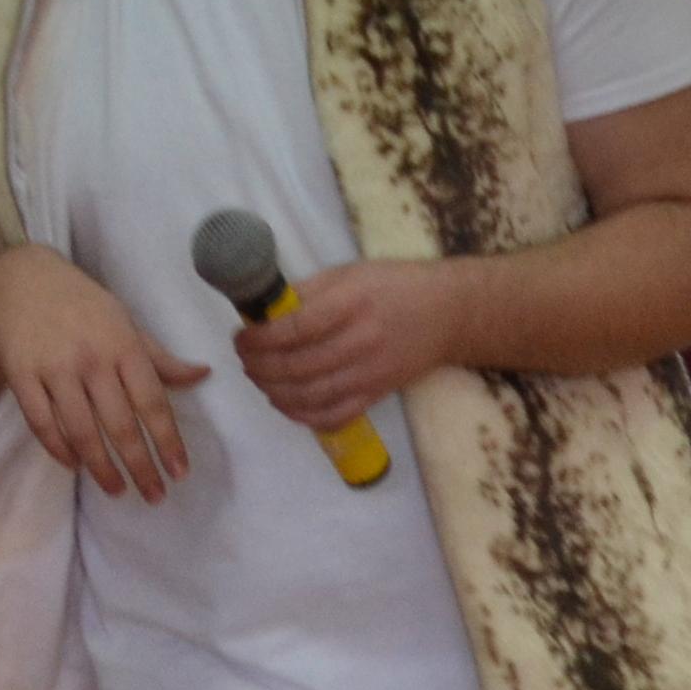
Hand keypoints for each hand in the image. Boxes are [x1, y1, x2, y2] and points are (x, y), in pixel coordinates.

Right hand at [0, 245, 211, 497]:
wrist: (21, 280)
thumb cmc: (83, 306)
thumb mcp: (126, 323)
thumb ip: (159, 357)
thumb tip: (202, 375)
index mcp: (123, 345)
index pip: (152, 402)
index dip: (167, 441)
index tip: (179, 472)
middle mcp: (91, 359)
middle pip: (120, 425)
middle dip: (140, 466)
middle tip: (154, 496)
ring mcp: (54, 369)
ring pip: (82, 432)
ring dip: (102, 468)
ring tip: (118, 490)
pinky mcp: (22, 377)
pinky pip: (42, 424)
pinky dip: (59, 450)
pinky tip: (75, 466)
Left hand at [234, 260, 459, 433]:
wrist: (449, 313)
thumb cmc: (396, 285)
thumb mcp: (350, 273)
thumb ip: (308, 292)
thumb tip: (264, 312)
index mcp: (351, 303)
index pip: (295, 328)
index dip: (260, 338)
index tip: (241, 336)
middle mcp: (360, 341)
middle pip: (296, 366)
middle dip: (259, 366)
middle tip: (244, 359)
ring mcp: (369, 373)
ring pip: (310, 396)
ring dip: (273, 391)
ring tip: (259, 379)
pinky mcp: (377, 394)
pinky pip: (334, 416)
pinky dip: (303, 416)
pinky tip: (286, 403)